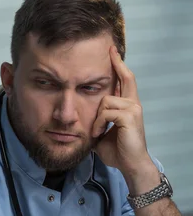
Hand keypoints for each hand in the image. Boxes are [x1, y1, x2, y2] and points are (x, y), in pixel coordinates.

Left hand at [92, 46, 156, 186]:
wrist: (130, 165)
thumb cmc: (118, 152)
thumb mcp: (102, 134)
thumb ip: (97, 123)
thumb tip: (81, 121)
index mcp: (129, 106)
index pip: (126, 80)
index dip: (119, 65)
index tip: (112, 52)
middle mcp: (134, 103)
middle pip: (125, 77)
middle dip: (116, 64)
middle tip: (109, 50)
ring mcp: (133, 108)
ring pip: (105, 101)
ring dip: (96, 118)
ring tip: (96, 132)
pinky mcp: (129, 116)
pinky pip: (106, 112)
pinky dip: (98, 124)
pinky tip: (99, 134)